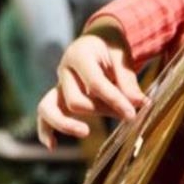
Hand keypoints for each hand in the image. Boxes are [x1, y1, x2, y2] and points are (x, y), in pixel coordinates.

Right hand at [37, 25, 146, 149]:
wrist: (98, 37)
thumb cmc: (111, 46)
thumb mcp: (122, 56)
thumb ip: (128, 80)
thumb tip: (139, 104)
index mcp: (79, 55)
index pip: (95, 84)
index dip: (115, 101)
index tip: (133, 114)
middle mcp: (64, 70)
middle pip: (76, 100)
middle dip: (101, 110)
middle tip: (126, 114)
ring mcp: (58, 84)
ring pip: (50, 107)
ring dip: (66, 123)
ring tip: (85, 132)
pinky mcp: (58, 96)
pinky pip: (44, 114)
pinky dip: (45, 129)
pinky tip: (52, 145)